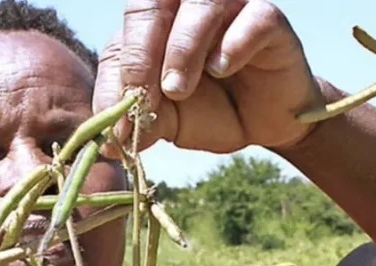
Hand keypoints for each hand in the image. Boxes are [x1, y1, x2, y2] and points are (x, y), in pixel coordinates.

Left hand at [94, 0, 324, 155]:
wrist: (262, 125)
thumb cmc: (210, 111)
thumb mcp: (167, 121)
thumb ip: (140, 121)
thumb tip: (108, 142)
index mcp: (153, 24)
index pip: (124, 35)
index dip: (118, 77)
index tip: (119, 125)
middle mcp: (186, 6)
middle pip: (152, 4)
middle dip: (141, 54)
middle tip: (143, 99)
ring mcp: (229, 6)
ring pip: (201, 3)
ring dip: (182, 47)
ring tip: (178, 89)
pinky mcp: (267, 18)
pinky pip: (253, 17)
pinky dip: (233, 44)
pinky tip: (223, 69)